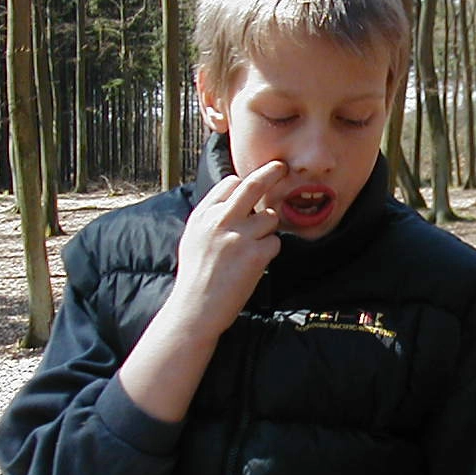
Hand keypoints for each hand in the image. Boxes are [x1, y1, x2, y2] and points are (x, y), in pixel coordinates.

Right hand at [166, 161, 286, 341]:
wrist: (196, 308)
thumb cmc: (196, 277)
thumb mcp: (194, 238)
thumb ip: (212, 217)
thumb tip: (232, 198)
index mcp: (203, 215)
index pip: (230, 184)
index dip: (243, 186)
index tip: (252, 184)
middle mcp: (220, 220)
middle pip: (253, 186)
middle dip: (270, 173)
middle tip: (281, 166)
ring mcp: (239, 236)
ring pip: (270, 217)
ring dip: (268, 230)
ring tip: (252, 249)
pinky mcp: (255, 254)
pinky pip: (275, 242)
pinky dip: (269, 252)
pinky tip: (254, 265)